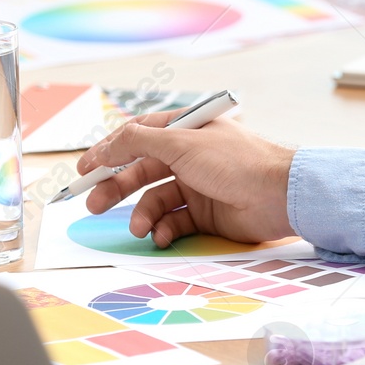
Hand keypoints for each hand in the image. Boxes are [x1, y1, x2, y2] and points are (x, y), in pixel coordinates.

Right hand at [73, 110, 296, 246]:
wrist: (280, 195)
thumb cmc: (236, 161)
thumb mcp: (181, 142)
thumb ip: (140, 141)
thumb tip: (108, 143)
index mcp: (186, 130)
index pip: (138, 136)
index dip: (109, 152)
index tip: (84, 169)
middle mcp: (190, 156)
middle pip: (142, 170)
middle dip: (116, 187)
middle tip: (93, 204)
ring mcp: (199, 185)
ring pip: (156, 199)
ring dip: (143, 214)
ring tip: (140, 228)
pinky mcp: (207, 214)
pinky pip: (175, 221)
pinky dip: (164, 229)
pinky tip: (161, 235)